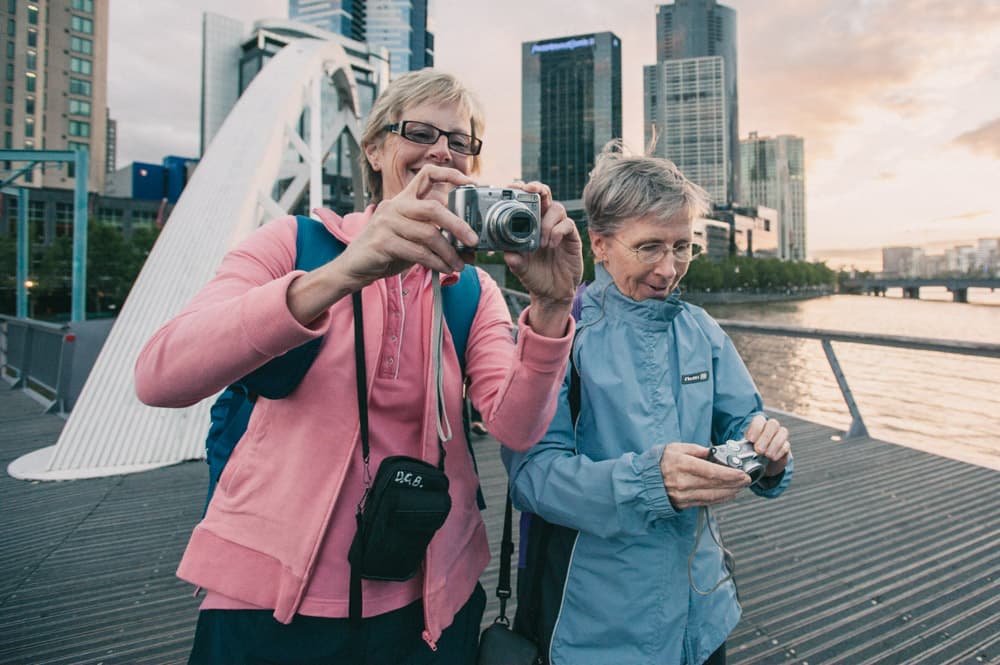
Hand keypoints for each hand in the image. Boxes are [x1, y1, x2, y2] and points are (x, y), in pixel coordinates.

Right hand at [337, 164, 479, 287]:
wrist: (353, 267)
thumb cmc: (385, 252)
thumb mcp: (412, 240)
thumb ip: (435, 238)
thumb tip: (468, 250)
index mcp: (403, 200)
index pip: (426, 175)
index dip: (450, 175)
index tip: (470, 183)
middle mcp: (394, 206)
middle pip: (433, 208)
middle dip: (458, 225)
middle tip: (473, 240)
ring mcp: (387, 222)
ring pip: (429, 234)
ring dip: (449, 252)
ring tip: (458, 264)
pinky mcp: (382, 241)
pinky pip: (418, 252)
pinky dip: (435, 262)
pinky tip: (443, 269)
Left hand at [502, 181, 582, 306]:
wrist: (552, 293)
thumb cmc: (534, 275)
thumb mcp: (519, 267)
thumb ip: (513, 259)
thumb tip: (505, 252)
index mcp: (529, 225)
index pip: (526, 201)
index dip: (520, 191)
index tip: (511, 187)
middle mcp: (544, 222)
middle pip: (544, 195)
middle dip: (538, 188)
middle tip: (531, 190)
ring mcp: (559, 228)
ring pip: (557, 208)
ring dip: (547, 222)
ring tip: (542, 243)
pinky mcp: (571, 236)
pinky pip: (568, 224)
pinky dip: (558, 231)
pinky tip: (552, 244)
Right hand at [659, 443, 749, 510]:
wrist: (644, 480)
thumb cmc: (660, 461)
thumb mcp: (676, 448)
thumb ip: (696, 449)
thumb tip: (713, 452)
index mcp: (683, 465)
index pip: (711, 472)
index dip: (730, 474)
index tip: (742, 474)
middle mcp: (684, 482)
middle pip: (715, 485)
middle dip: (735, 483)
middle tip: (747, 480)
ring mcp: (684, 495)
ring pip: (713, 496)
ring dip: (730, 492)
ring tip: (740, 487)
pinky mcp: (684, 504)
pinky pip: (706, 502)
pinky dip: (720, 499)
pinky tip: (728, 494)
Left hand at [744, 414, 790, 476]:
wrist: (763, 465)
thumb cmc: (751, 454)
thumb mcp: (744, 450)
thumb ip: (742, 447)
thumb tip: (734, 450)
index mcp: (758, 426)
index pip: (759, 419)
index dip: (755, 428)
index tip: (750, 440)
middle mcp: (770, 428)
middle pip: (773, 424)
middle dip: (765, 437)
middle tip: (758, 450)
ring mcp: (780, 436)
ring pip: (782, 431)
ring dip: (774, 444)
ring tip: (767, 455)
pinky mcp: (786, 446)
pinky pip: (786, 445)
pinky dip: (779, 451)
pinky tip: (773, 458)